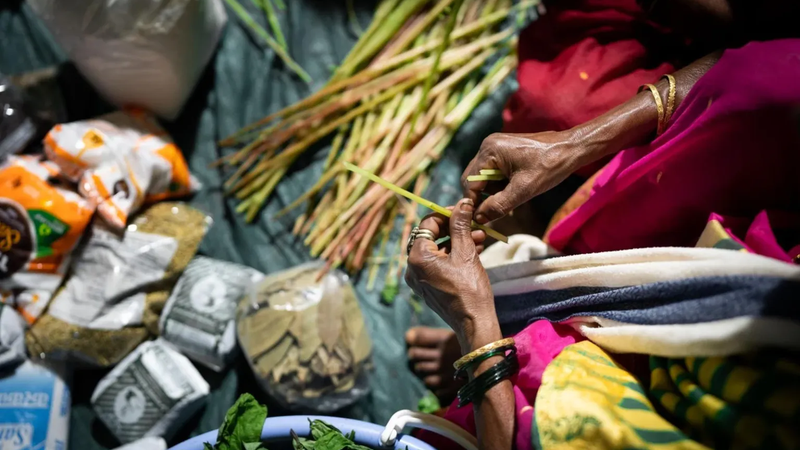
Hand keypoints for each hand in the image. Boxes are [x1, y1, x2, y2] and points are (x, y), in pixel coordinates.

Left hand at [405, 198, 500, 351]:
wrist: (474, 323)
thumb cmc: (470, 289)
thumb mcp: (466, 252)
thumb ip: (460, 225)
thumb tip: (462, 204)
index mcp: (417, 257)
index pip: (427, 224)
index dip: (446, 214)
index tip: (464, 210)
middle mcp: (412, 268)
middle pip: (432, 237)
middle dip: (455, 229)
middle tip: (474, 224)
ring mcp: (419, 280)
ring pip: (438, 251)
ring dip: (458, 242)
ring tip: (481, 237)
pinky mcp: (429, 288)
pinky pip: (439, 264)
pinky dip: (454, 256)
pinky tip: (475, 250)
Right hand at [461, 130, 588, 223]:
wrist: (571, 149)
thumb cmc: (550, 166)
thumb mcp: (524, 190)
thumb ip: (499, 205)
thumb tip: (479, 219)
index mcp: (489, 151)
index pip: (470, 182)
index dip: (473, 203)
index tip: (478, 220)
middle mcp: (487, 145)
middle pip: (473, 178)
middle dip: (482, 197)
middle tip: (495, 212)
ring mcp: (495, 146)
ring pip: (483, 177)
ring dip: (492, 192)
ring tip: (511, 199)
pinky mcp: (503, 150)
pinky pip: (492, 171)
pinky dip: (499, 184)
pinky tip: (513, 190)